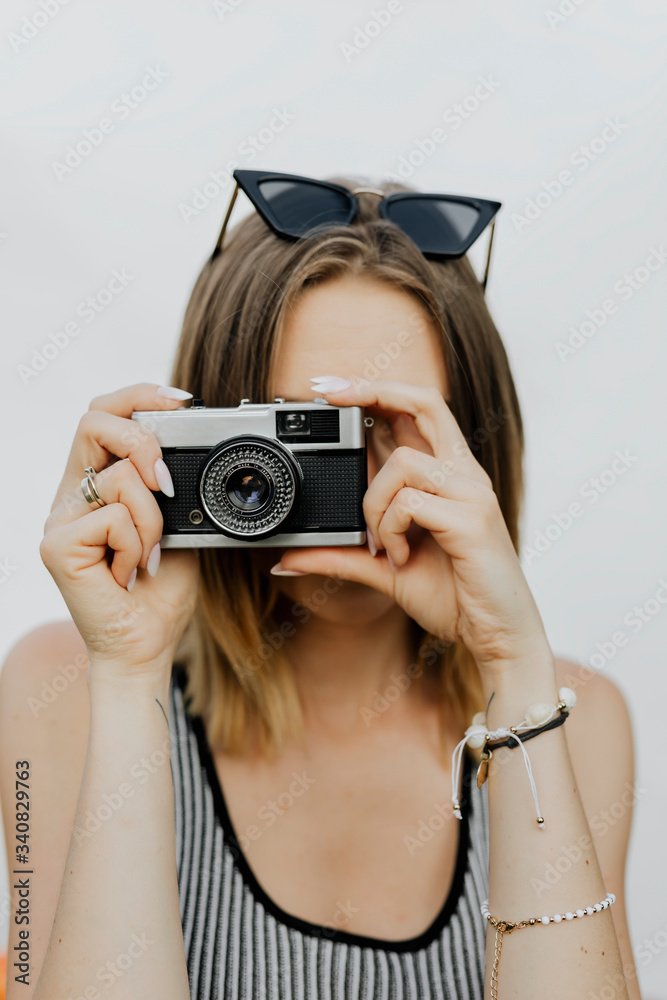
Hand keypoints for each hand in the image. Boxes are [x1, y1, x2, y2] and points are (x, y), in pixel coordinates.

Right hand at [39, 383, 199, 681]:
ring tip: (150, 555)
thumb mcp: (178, 524)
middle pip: (94, 421)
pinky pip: (113, 518)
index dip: (138, 395)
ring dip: (154, 520)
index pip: (103, 415)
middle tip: (166, 483)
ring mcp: (59, 519)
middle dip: (142, 442)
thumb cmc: (161, 589)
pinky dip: (138, 545)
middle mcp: (72, 495)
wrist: (147, 645)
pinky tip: (130, 572)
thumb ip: (171, 485)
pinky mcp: (57, 545)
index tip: (181, 400)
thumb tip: (189, 443)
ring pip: (118, 479)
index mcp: (96, 483)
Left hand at [272, 378, 551, 676]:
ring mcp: (471, 493)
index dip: (378, 389)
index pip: (418, 411)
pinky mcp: (472, 518)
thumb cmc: (454, 597)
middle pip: (423, 402)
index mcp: (448, 476)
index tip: (330, 387)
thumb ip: (340, 557)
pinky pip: (410, 503)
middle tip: (327, 392)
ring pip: (403, 463)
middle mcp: (463, 474)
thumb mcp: (383, 572)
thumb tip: (285, 560)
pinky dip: (390, 531)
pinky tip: (399, 558)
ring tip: (381, 545)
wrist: (497, 635)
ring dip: (374, 504)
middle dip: (372, 389)